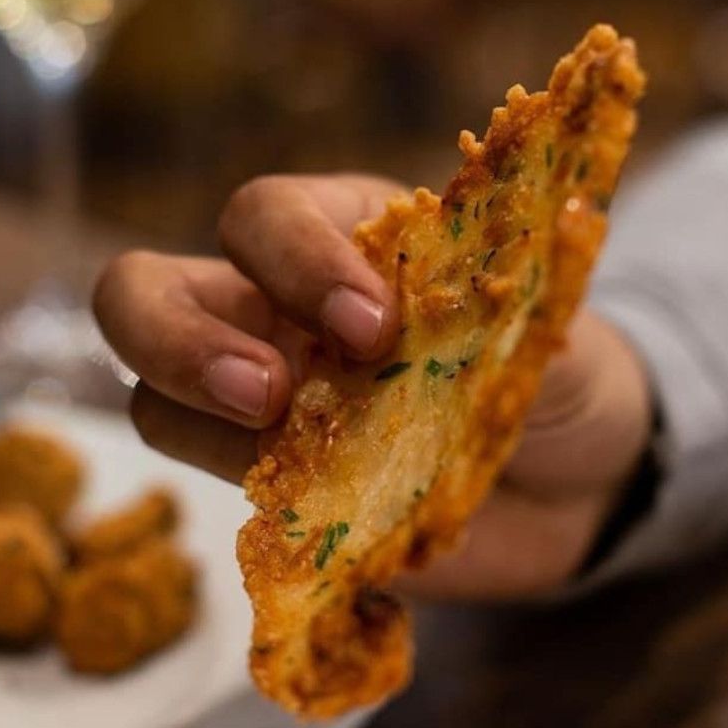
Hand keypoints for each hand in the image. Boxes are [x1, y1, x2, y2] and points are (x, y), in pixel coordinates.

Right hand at [93, 174, 652, 599]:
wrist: (583, 479)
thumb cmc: (558, 371)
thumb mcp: (547, 325)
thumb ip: (503, 310)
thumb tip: (478, 290)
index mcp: (344, 235)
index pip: (264, 216)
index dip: (297, 260)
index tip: (372, 326)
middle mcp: (277, 311)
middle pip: (143, 293)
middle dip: (179, 338)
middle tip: (265, 392)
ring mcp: (266, 404)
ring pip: (157, 398)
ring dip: (202, 424)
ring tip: (288, 456)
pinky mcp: (278, 488)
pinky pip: (217, 488)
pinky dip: (251, 497)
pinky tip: (319, 511)